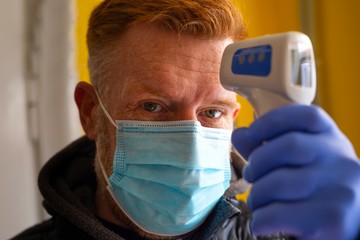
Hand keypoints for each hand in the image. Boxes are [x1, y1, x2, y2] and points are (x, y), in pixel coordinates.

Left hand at [231, 105, 359, 239]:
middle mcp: (341, 160)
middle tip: (250, 175)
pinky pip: (277, 214)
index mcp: (332, 139)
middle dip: (258, 161)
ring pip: (279, 183)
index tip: (250, 132)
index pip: (307, 116)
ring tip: (258, 202)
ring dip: (257, 195)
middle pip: (290, 146)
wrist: (349, 225)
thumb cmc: (312, 188)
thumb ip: (267, 147)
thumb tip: (239, 134)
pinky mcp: (333, 220)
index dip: (272, 120)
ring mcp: (341, 189)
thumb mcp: (296, 161)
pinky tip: (262, 222)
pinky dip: (260, 219)